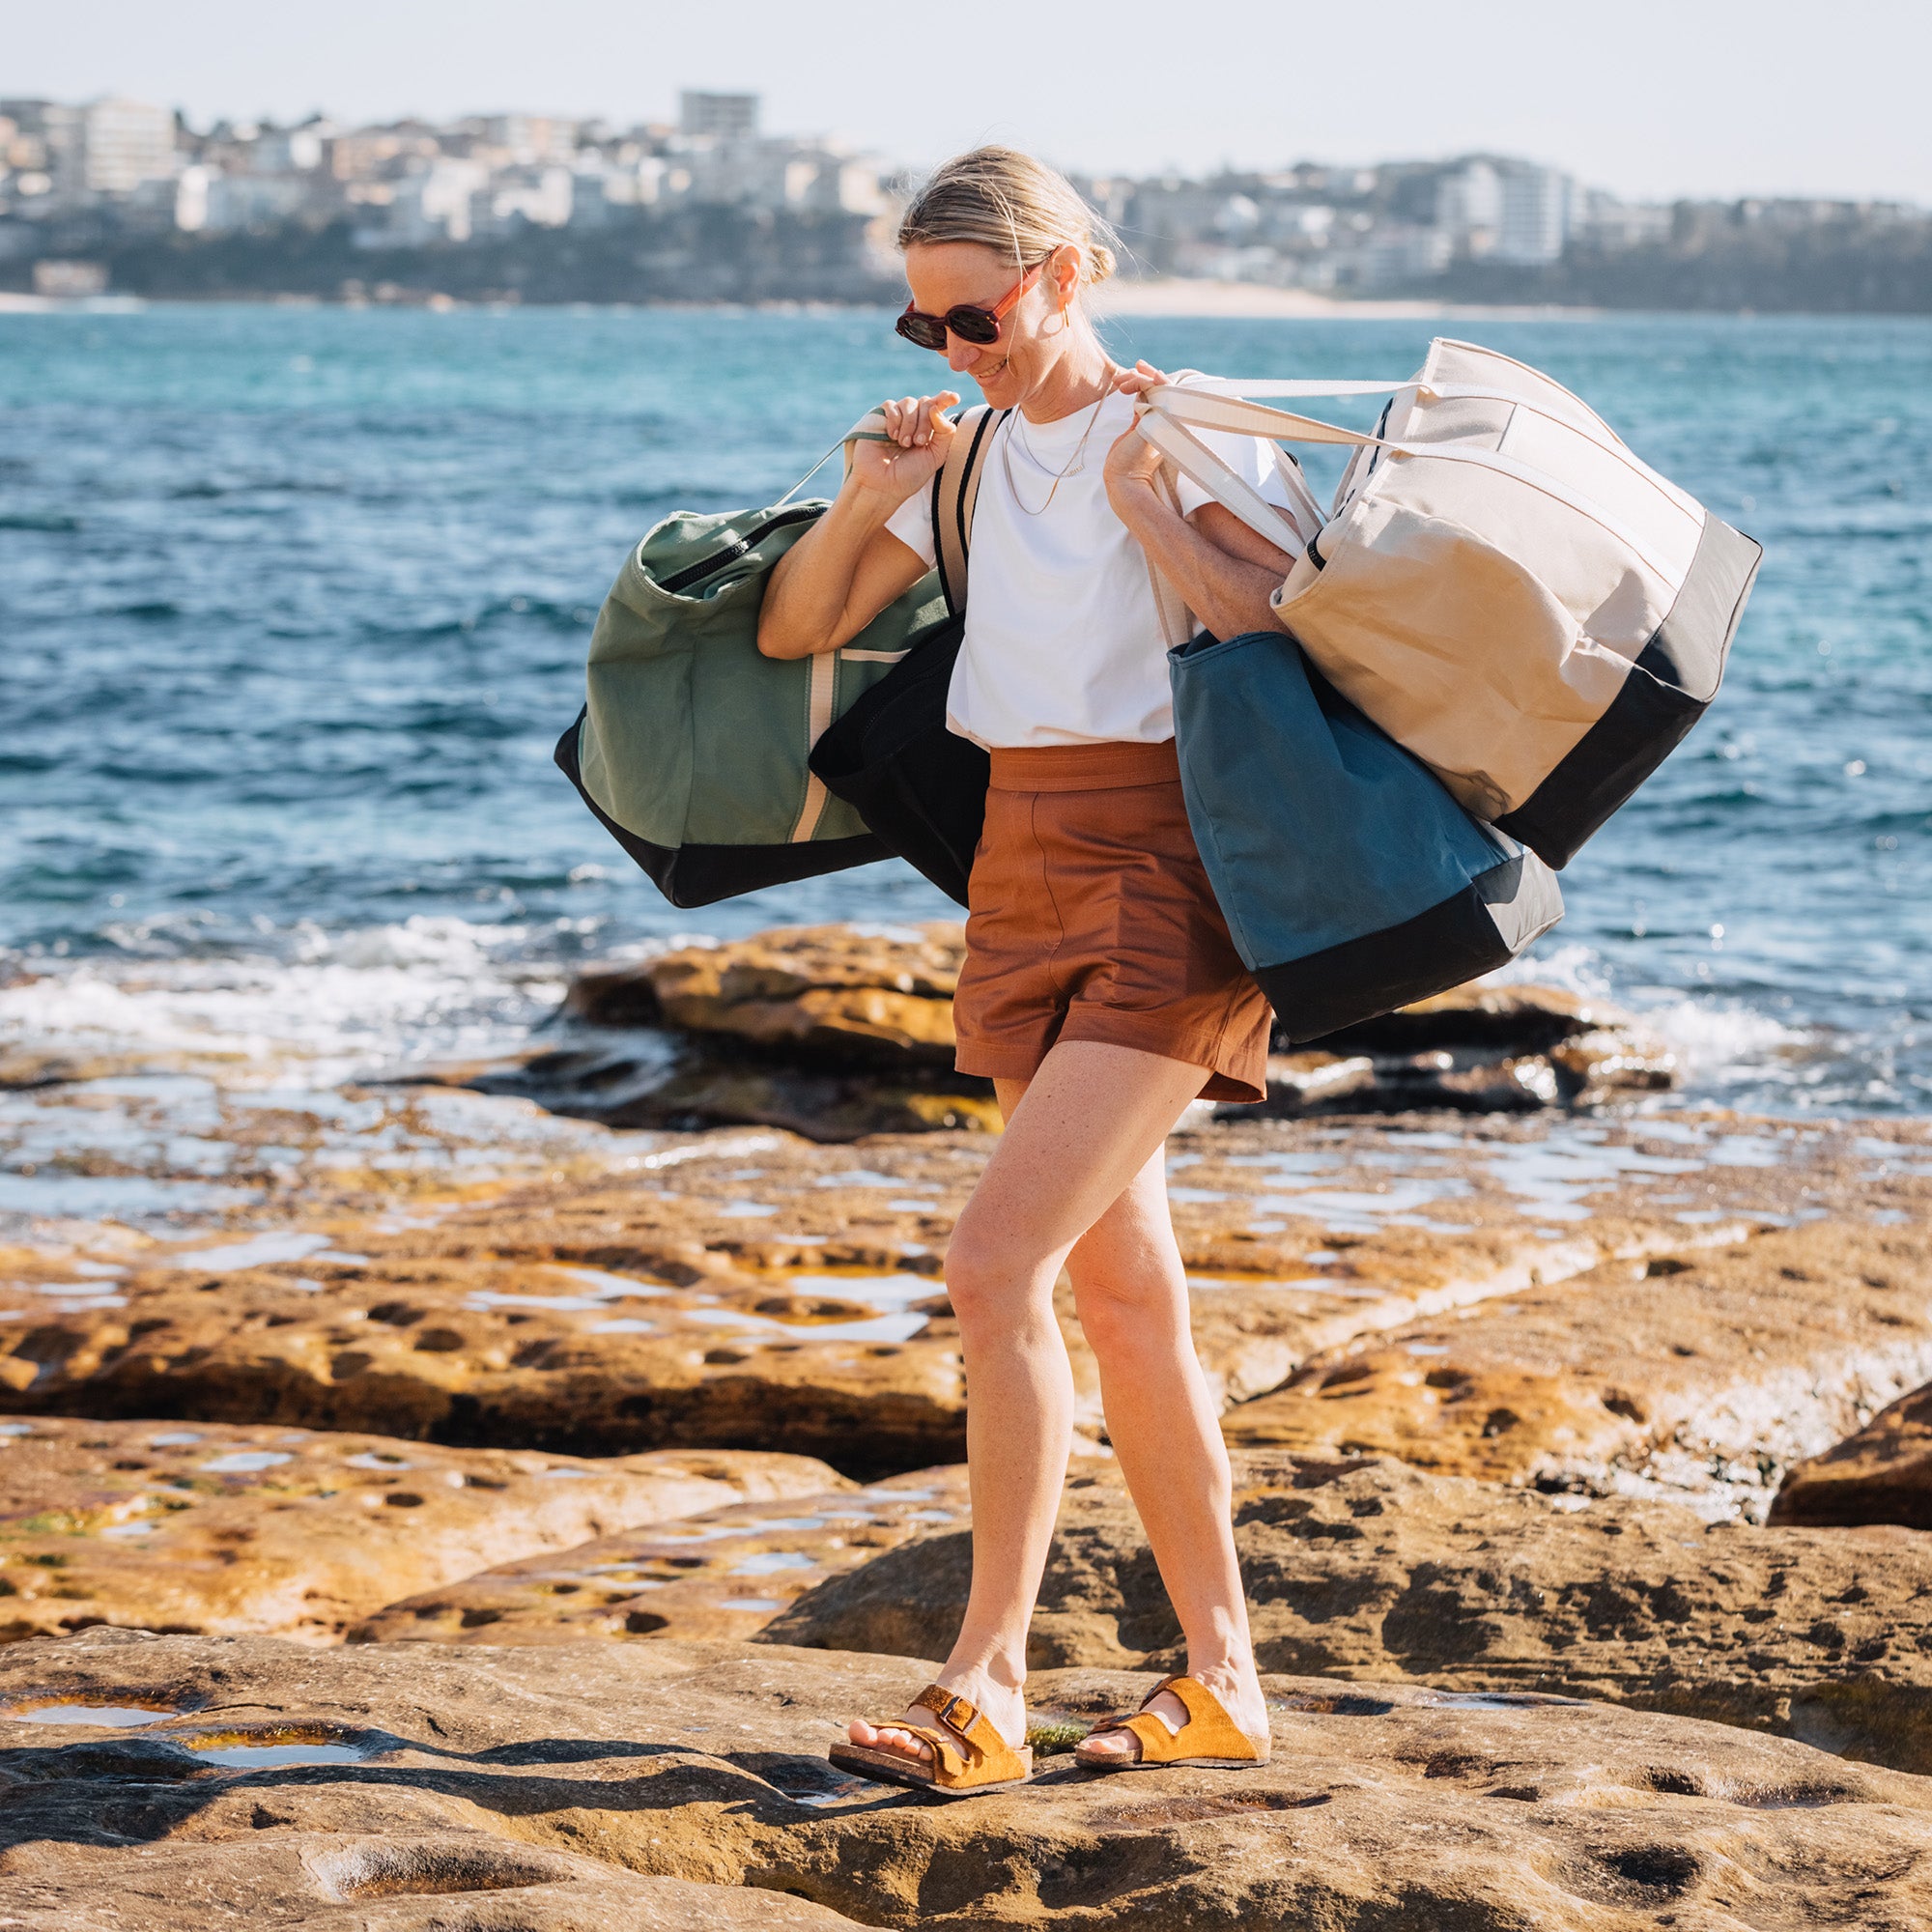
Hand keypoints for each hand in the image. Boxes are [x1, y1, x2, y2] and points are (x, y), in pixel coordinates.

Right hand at [848, 391, 960, 504]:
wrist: (882, 486)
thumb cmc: (909, 476)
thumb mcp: (935, 457)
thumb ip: (945, 433)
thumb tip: (937, 408)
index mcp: (929, 430)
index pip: (938, 407)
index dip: (946, 398)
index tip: (954, 398)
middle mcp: (914, 421)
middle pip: (926, 403)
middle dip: (926, 422)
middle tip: (919, 442)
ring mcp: (896, 418)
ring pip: (909, 402)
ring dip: (910, 423)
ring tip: (904, 444)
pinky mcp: (879, 418)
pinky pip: (891, 405)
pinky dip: (895, 419)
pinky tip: (892, 436)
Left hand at [1104, 361, 1171, 517]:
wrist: (1123, 480)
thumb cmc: (1125, 462)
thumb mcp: (1135, 433)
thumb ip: (1141, 416)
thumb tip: (1139, 400)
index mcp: (1164, 423)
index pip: (1164, 394)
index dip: (1151, 379)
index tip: (1133, 373)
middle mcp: (1170, 419)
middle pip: (1165, 385)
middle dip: (1146, 373)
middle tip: (1130, 368)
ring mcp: (1167, 418)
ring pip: (1158, 384)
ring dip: (1137, 378)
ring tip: (1119, 383)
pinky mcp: (1159, 417)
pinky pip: (1153, 389)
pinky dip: (1140, 382)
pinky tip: (1123, 388)